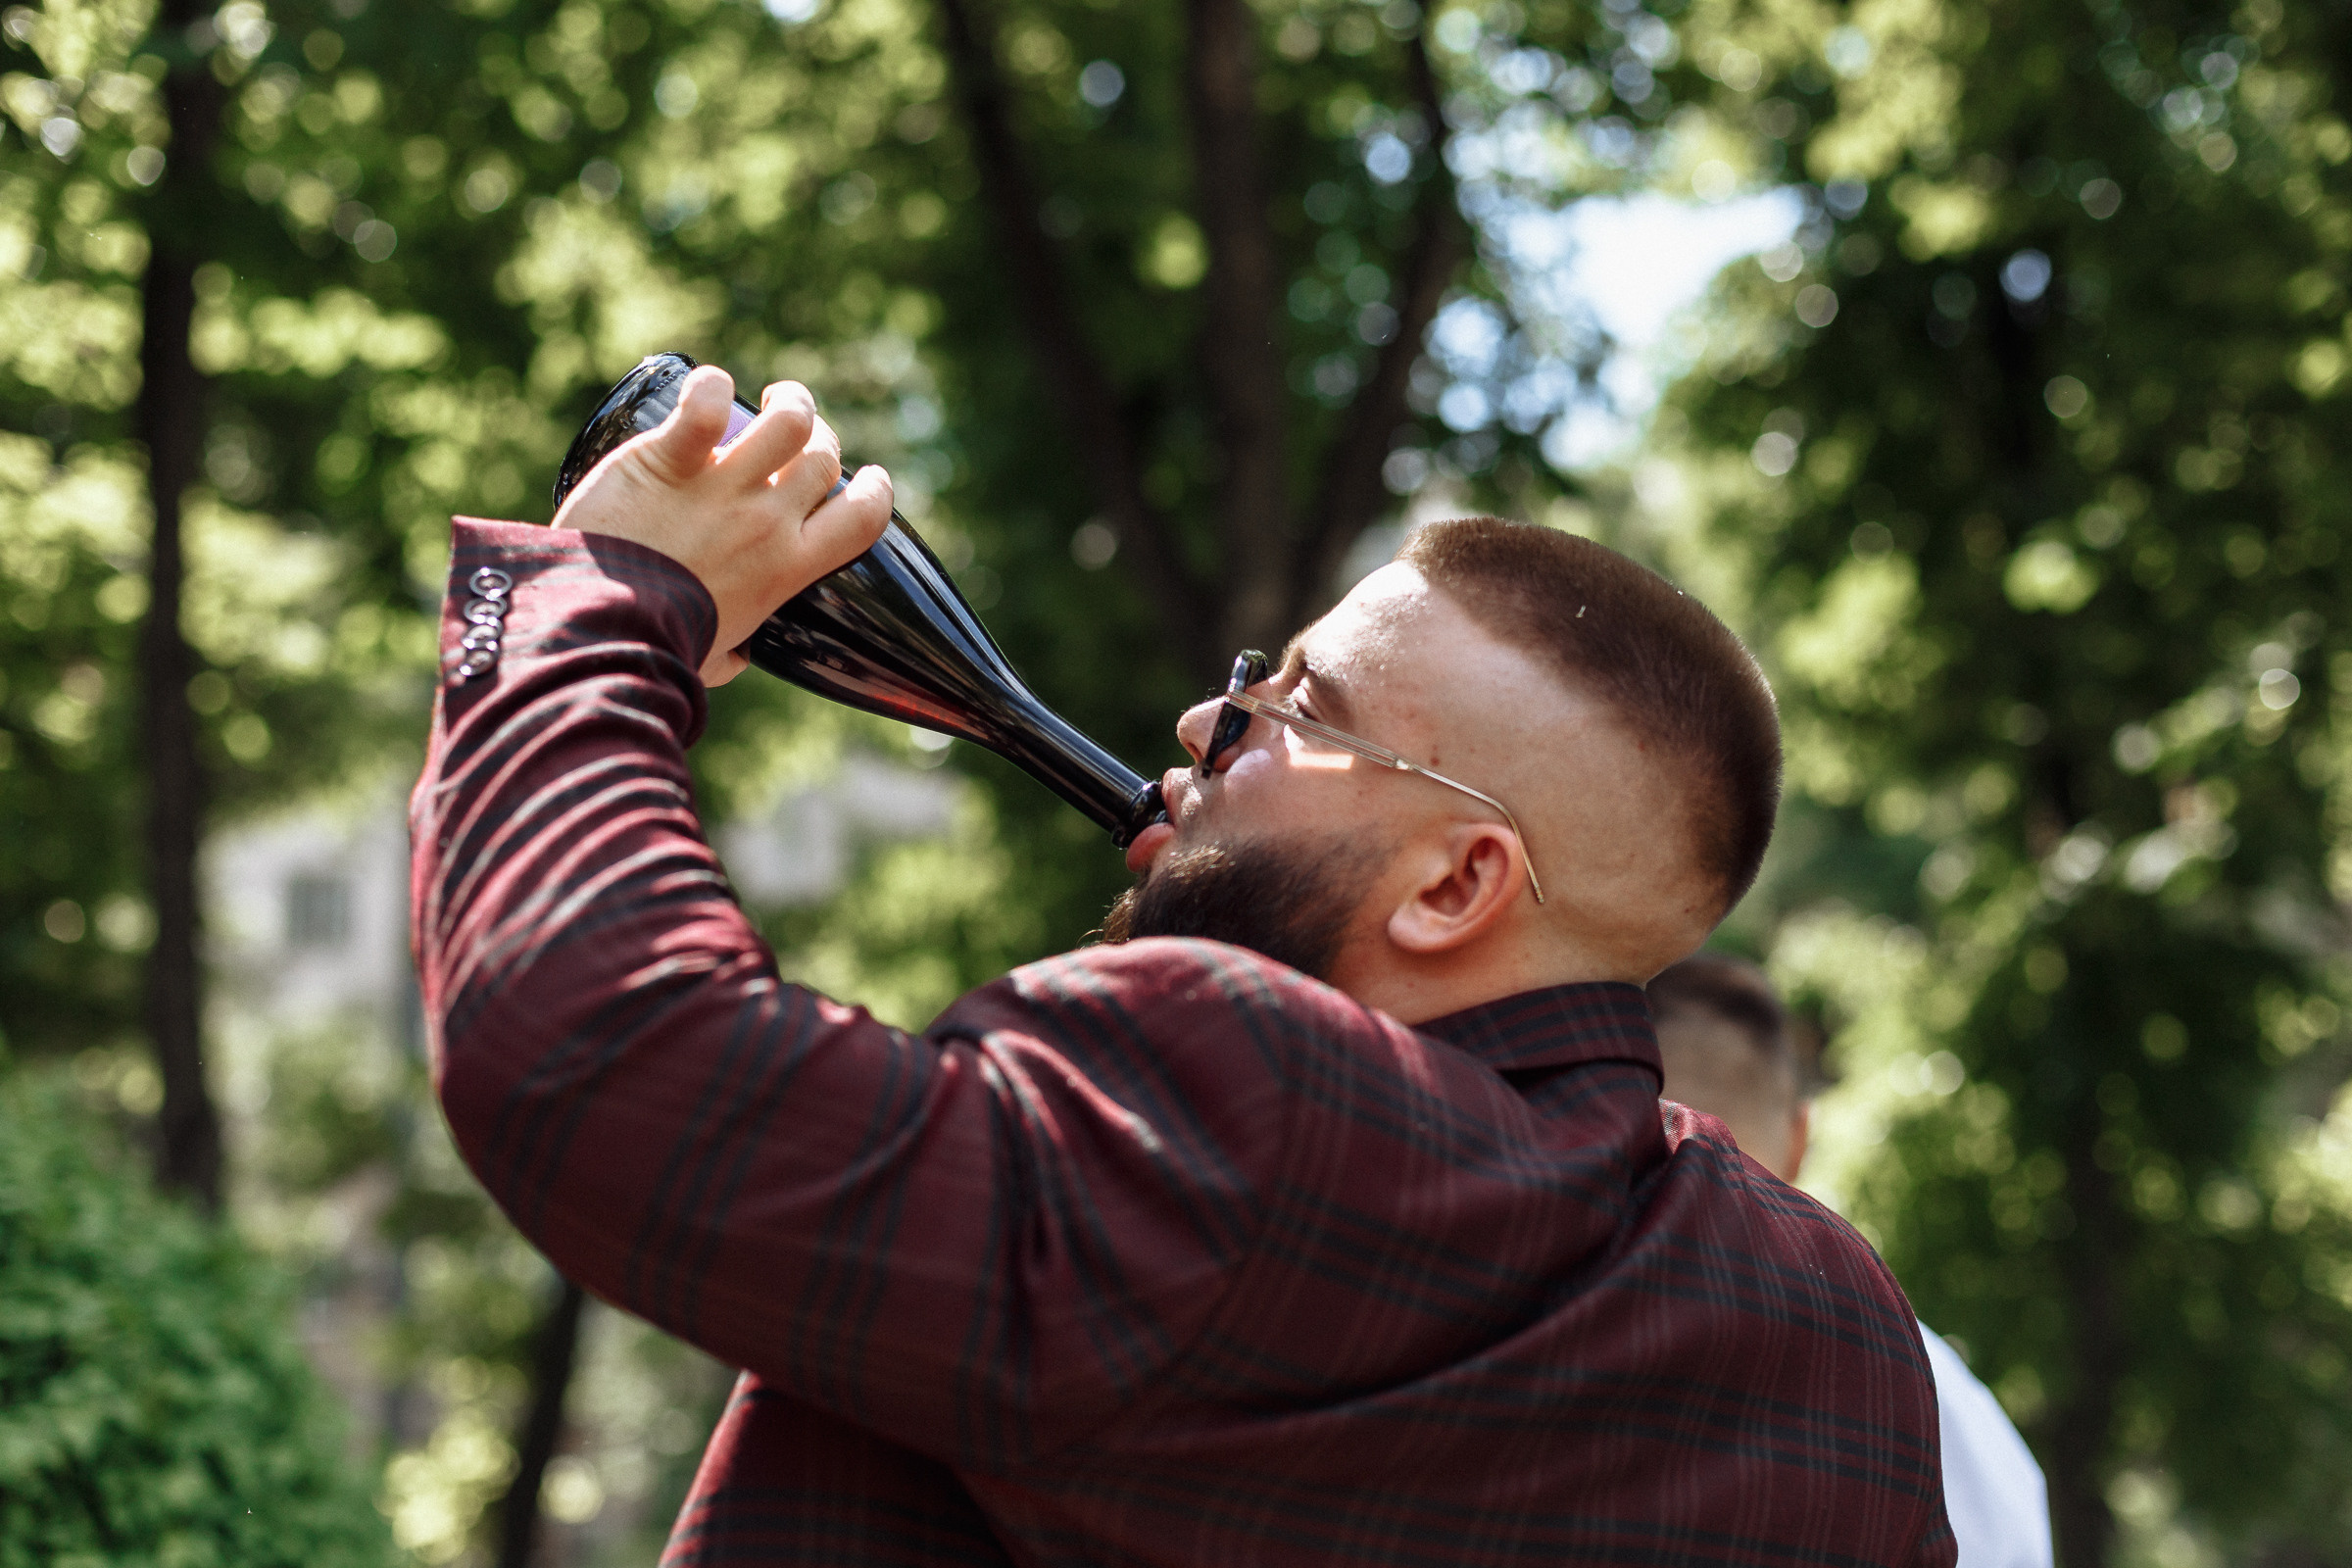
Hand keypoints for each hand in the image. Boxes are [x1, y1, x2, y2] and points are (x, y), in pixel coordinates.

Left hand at [552, 365, 893, 685]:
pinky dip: (712, 386)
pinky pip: (707, 403)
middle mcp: (767, 521)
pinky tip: (710, 388)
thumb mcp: (718, 660)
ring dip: (790, 401)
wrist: (601, 627)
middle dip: (822, 438)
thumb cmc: (659, 647)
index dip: (876, 491)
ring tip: (772, 398)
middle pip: (824, 458)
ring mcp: (722, 485)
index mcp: (788, 568)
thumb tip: (742, 655)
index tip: (867, 479)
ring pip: (789, 420)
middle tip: (797, 437)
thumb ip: (738, 651)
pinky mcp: (670, 459)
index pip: (863, 518)